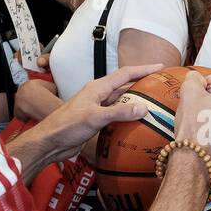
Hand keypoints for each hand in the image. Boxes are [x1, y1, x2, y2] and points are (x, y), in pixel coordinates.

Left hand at [14, 63, 161, 164]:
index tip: (160, 67)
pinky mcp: (95, 120)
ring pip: (120, 100)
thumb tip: (144, 107)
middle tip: (160, 84)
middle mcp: (98, 95)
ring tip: (153, 102)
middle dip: (142, 82)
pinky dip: (127, 115)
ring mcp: (97, 107)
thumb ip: (119, 112)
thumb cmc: (67, 126)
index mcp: (98, 87)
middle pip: (124, 85)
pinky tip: (136, 121)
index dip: (143, 69)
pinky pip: (116, 114)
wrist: (50, 142)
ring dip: (135, 99)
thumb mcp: (95, 117)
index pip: (125, 74)